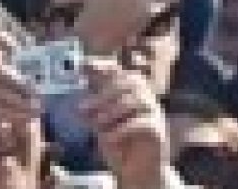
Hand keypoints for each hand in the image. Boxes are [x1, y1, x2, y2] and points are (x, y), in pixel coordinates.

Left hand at [80, 58, 173, 188]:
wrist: (138, 172)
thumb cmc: (120, 146)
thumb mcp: (102, 126)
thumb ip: (95, 111)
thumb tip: (80, 100)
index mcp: (133, 94)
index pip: (121, 73)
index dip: (104, 67)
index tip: (85, 65)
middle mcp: (146, 99)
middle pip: (128, 84)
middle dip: (102, 95)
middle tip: (82, 109)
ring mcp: (154, 113)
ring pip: (134, 101)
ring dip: (110, 111)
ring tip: (96, 124)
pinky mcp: (157, 131)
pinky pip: (140, 123)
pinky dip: (121, 130)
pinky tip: (108, 138)